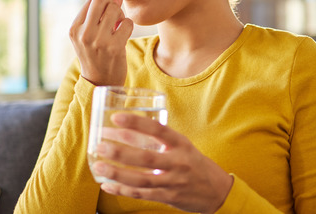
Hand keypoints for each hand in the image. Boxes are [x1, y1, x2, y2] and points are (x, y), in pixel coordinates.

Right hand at [69, 0, 133, 85]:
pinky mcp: (114, 47)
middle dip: (113, 2)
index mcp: (75, 28)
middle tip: (116, 12)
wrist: (100, 82)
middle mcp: (84, 34)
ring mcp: (98, 41)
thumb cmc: (96, 55)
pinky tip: (123, 35)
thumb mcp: (88, 35)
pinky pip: (127, 23)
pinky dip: (128, 26)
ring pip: (115, 10)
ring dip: (121, 15)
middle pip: (102, 0)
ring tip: (118, 26)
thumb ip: (98, 15)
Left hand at [92, 113, 233, 213]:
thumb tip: (126, 129)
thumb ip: (159, 139)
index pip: (158, 130)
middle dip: (120, 152)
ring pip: (141, 179)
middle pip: (146, 158)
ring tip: (98, 166)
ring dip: (117, 173)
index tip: (116, 118)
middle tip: (100, 145)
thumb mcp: (182, 146)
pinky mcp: (169, 197)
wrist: (217, 191)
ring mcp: (173, 182)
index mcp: (181, 144)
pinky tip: (107, 185)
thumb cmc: (193, 163)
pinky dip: (123, 190)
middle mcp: (178, 162)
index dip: (136, 123)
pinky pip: (142, 194)